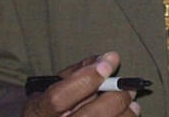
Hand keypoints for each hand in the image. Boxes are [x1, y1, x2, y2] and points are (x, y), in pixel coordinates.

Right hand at [22, 51, 140, 116]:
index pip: (58, 98)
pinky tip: (128, 114)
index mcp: (36, 112)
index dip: (86, 80)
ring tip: (132, 103)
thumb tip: (110, 58)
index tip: (109, 63)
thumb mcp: (54, 84)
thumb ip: (80, 70)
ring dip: (124, 114)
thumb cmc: (51, 103)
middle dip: (113, 99)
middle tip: (129, 88)